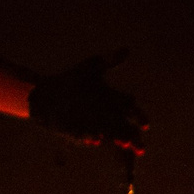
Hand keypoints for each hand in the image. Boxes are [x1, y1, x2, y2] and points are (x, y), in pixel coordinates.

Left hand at [29, 52, 146, 152]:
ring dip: (117, 139)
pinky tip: (96, 140)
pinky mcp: (78, 132)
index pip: (132, 111)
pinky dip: (91, 138)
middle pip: (125, 128)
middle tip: (139, 143)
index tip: (145, 125)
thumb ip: (109, 60)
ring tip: (123, 143)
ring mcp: (93, 125)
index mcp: (115, 101)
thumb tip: (126, 50)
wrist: (48, 92)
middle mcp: (107, 116)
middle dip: (133, 136)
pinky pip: (87, 137)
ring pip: (110, 135)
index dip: (140, 118)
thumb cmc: (74, 78)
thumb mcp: (92, 66)